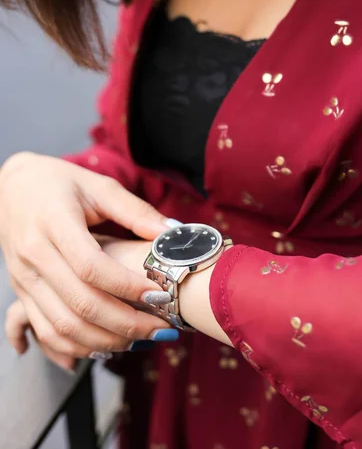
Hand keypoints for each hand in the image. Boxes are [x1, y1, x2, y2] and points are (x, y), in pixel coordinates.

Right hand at [0, 152, 171, 361]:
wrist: (12, 188)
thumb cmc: (60, 183)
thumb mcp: (99, 186)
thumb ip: (135, 210)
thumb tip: (173, 234)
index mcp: (54, 223)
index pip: (91, 266)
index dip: (127, 286)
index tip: (160, 294)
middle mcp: (34, 255)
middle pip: (80, 303)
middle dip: (125, 323)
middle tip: (161, 328)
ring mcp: (24, 278)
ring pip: (62, 326)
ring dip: (104, 342)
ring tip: (140, 341)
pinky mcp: (21, 293)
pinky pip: (44, 331)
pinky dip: (75, 349)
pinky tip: (105, 350)